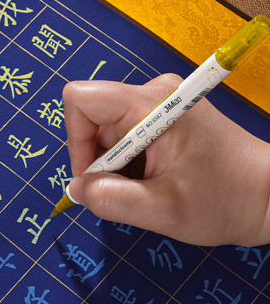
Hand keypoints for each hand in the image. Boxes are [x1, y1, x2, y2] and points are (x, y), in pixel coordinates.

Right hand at [61, 75, 269, 246]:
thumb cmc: (226, 200)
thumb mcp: (163, 210)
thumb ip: (110, 200)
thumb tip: (76, 189)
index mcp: (153, 105)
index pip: (82, 99)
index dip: (76, 140)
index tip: (94, 176)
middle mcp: (155, 93)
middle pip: (94, 117)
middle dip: (101, 159)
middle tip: (128, 192)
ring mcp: (162, 101)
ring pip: (109, 128)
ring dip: (119, 163)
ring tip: (150, 187)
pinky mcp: (168, 113)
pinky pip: (128, 132)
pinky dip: (132, 159)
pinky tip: (156, 178)